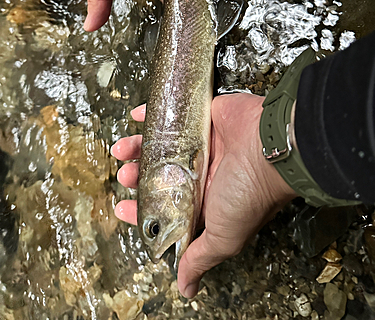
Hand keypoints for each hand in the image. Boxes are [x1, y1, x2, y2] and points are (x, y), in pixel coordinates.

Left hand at [112, 93, 295, 297]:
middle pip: (160, 175)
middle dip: (137, 177)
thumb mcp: (223, 235)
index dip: (142, 210)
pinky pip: (172, 114)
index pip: (166, 210)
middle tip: (125, 176)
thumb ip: (200, 258)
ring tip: (122, 149)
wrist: (269, 146)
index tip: (124, 207)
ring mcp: (200, 144)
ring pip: (161, 145)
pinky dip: (151, 113)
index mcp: (204, 201)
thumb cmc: (250, 193)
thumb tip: (187, 290)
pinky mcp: (202, 118)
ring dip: (137, 147)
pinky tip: (137, 117)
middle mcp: (201, 173)